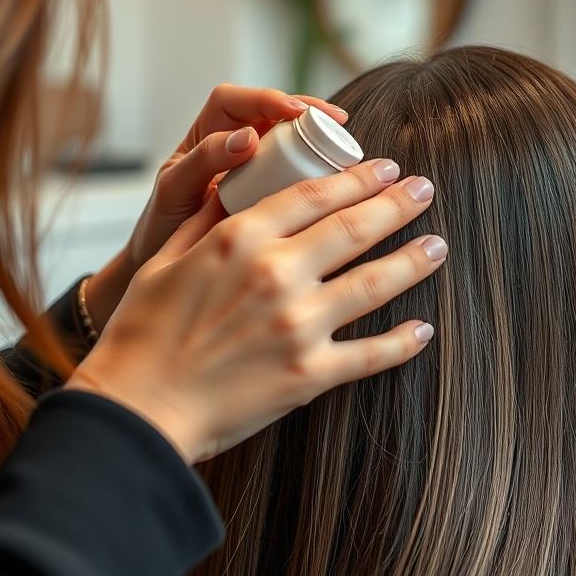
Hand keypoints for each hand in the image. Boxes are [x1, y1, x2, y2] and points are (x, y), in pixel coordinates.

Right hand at [66, 158, 445, 462]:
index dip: (356, 177)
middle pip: (355, 228)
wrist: (138, 409)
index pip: (315, 195)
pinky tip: (424, 328)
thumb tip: (231, 188)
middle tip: (424, 188)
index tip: (383, 166)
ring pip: (374, 283)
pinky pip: (370, 354)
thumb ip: (204, 221)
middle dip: (397, 203)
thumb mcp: (164, 261)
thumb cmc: (142, 334)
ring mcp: (298, 325)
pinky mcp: (310, 374)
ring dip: (413, 260)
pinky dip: (402, 341)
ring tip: (437, 244)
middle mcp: (277, 274)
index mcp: (240, 239)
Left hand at [84, 84, 347, 325]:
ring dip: (318, 139)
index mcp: (204, 136)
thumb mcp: (177, 192)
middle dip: (307, 112)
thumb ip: (204, 161)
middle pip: (273, 112)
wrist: (165, 269)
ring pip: (290, 139)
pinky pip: (297, 171)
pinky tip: (340, 182)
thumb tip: (247, 137)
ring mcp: (253, 168)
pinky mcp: (271, 191)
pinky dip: (318, 172)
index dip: (267, 98)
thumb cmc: (163, 230)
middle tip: (336, 124)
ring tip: (345, 149)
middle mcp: (230, 145)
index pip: (236, 101)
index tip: (295, 113)